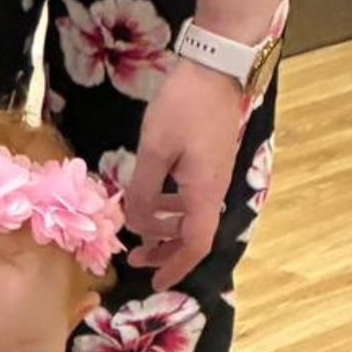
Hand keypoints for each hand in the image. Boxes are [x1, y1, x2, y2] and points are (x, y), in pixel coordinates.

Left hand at [125, 60, 249, 289]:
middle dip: (165, 251)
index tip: (156, 283)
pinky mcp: (209, 161)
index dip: (176, 266)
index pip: (195, 244)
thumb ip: (145, 191)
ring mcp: (214, 175)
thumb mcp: (154, 151)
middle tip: (135, 260)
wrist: (217, 68)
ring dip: (165, 228)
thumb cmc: (184, 106)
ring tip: (137, 228)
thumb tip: (138, 223)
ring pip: (192, 216)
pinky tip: (150, 197)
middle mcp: (215, 189)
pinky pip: (191, 197)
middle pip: (194, 234)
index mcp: (205, 192)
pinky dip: (171, 207)